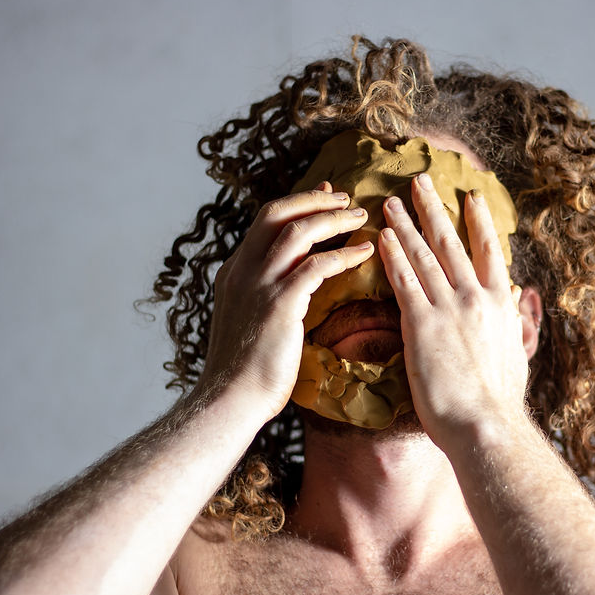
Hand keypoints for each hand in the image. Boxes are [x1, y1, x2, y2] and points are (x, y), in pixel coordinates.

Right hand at [199, 183, 373, 417]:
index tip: (324, 194)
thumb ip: (262, 298)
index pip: (266, 222)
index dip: (297, 204)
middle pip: (277, 213)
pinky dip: (344, 254)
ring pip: (298, 232)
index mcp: (235, 272)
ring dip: (333, 219)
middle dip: (314, 200)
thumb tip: (287, 292)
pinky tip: (365, 252)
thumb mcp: (248, 322)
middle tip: (345, 197)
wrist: (229, 400)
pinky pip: (317, 266)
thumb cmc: (244, 371)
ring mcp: (259, 285)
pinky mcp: (279, 304)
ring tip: (360, 217)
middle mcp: (243, 271)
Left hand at [377, 173, 528, 446]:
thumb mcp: (517, 356)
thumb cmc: (501, 402)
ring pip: (423, 255)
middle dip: (433, 209)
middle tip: (419, 181)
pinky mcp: (421, 325)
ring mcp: (448, 308)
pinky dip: (392, 256)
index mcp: (501, 304)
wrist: (486, 426)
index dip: (478, 221)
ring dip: (405, 225)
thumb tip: (516, 302)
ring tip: (390, 202)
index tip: (469, 197)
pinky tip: (382, 238)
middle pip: (451, 242)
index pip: (489, 250)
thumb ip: (514, 324)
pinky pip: (404, 281)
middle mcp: (476, 297)